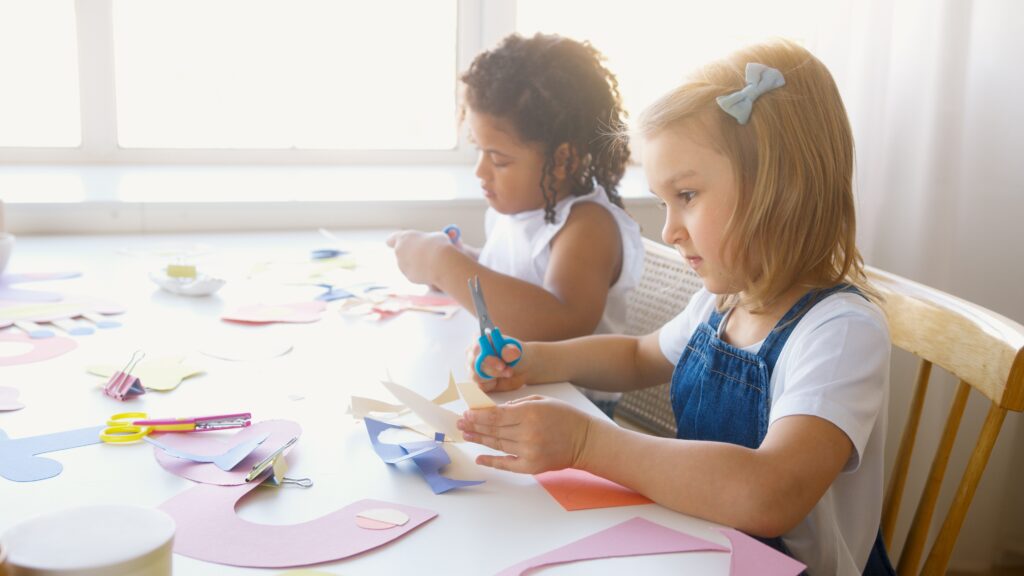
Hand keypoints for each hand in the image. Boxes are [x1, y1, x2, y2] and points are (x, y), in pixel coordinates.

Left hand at [386, 230, 451, 285]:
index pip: (391, 240)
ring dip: (418, 264)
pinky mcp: (409, 277)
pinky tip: (432, 271)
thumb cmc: (439, 246)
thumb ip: (429, 240)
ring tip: (433, 262)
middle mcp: (399, 252)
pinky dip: (422, 273)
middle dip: (411, 254)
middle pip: (402, 253)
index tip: (396, 243)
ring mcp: (403, 266)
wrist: (441, 264)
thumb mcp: (436, 237)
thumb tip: (434, 244)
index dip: (394, 242)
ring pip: (409, 264)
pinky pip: (416, 274)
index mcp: (403, 238)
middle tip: (425, 253)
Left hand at [457, 396, 593, 473]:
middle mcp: (527, 433)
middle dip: (474, 426)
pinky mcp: (531, 466)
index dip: (478, 415)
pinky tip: (479, 457)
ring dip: (479, 440)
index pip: (496, 416)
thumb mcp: (541, 401)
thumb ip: (516, 405)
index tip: (466, 413)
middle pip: (493, 430)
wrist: (585, 440)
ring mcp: (529, 452)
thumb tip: (493, 411)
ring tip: (466, 435)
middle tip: (460, 423)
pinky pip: (506, 464)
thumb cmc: (564, 417)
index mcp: (530, 413)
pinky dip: (491, 461)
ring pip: (497, 444)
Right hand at [467, 340, 526, 391]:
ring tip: (509, 372)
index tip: (501, 364)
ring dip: (495, 376)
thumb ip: (511, 350)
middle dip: (492, 368)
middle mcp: (473, 353)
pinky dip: (492, 384)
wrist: (521, 367)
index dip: (486, 355)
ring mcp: (473, 367)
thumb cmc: (514, 354)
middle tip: (508, 370)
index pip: (476, 346)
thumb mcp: (516, 350)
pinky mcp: (478, 380)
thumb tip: (507, 351)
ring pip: (476, 375)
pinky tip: (499, 379)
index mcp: (480, 340)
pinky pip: (480, 385)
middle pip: (474, 363)